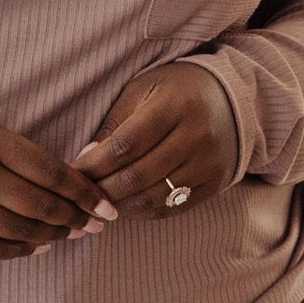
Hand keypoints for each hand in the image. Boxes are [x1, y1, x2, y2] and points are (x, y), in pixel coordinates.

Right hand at [0, 108, 116, 260]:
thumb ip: (24, 156)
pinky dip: (24, 249)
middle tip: (95, 224)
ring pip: (23, 231)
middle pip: (41, 205)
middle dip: (76, 218)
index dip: (85, 191)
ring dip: (54, 234)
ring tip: (70, 233)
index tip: (106, 205)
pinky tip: (40, 244)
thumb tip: (75, 189)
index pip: (51, 171)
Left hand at [73, 61, 240, 218]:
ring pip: (153, 198)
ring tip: (97, 203)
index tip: (73, 172)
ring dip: (119, 206)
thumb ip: (114, 125)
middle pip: (137, 176)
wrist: (230, 99)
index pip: (126, 145)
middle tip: (79, 195)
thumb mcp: (142, 91)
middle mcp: (196, 136)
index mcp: (175, 105)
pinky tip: (124, 207)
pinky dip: (143, 212)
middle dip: (101, 190)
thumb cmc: (175, 91)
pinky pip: (172, 208)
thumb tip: (86, 161)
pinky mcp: (215, 183)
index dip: (94, 164)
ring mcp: (208, 163)